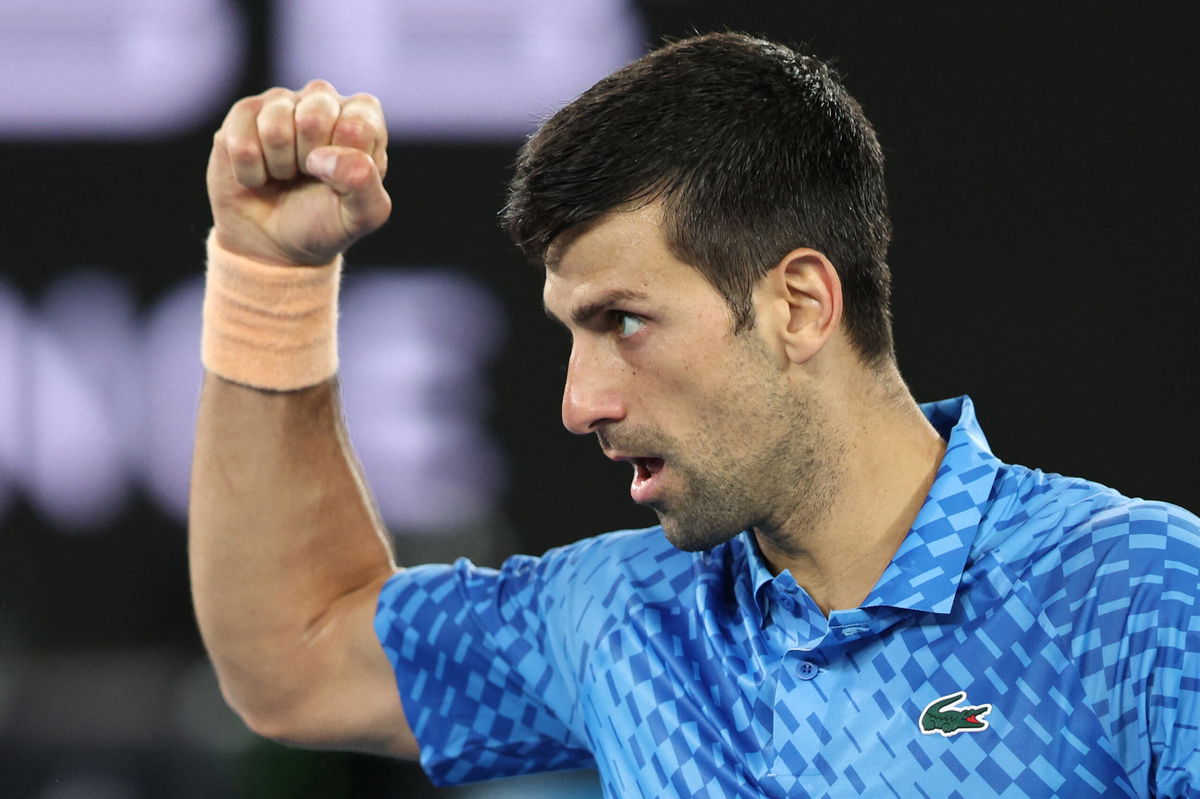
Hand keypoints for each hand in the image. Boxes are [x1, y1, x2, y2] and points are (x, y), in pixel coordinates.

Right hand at [207, 80, 390, 265]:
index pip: (357, 126)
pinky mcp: (243, 114)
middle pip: (314, 118)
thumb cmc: (325, 222)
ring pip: (274, 128)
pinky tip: (260, 175)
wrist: (275, 242)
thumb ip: (364, 184)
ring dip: (279, 167)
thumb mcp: (361, 215)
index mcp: (363, 117)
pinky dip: (251, 173)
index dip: (344, 164)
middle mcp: (323, 99)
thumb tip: (325, 157)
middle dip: (309, 162)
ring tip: (285, 175)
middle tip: (309, 176)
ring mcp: (281, 102)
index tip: (339, 180)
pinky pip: (241, 142)